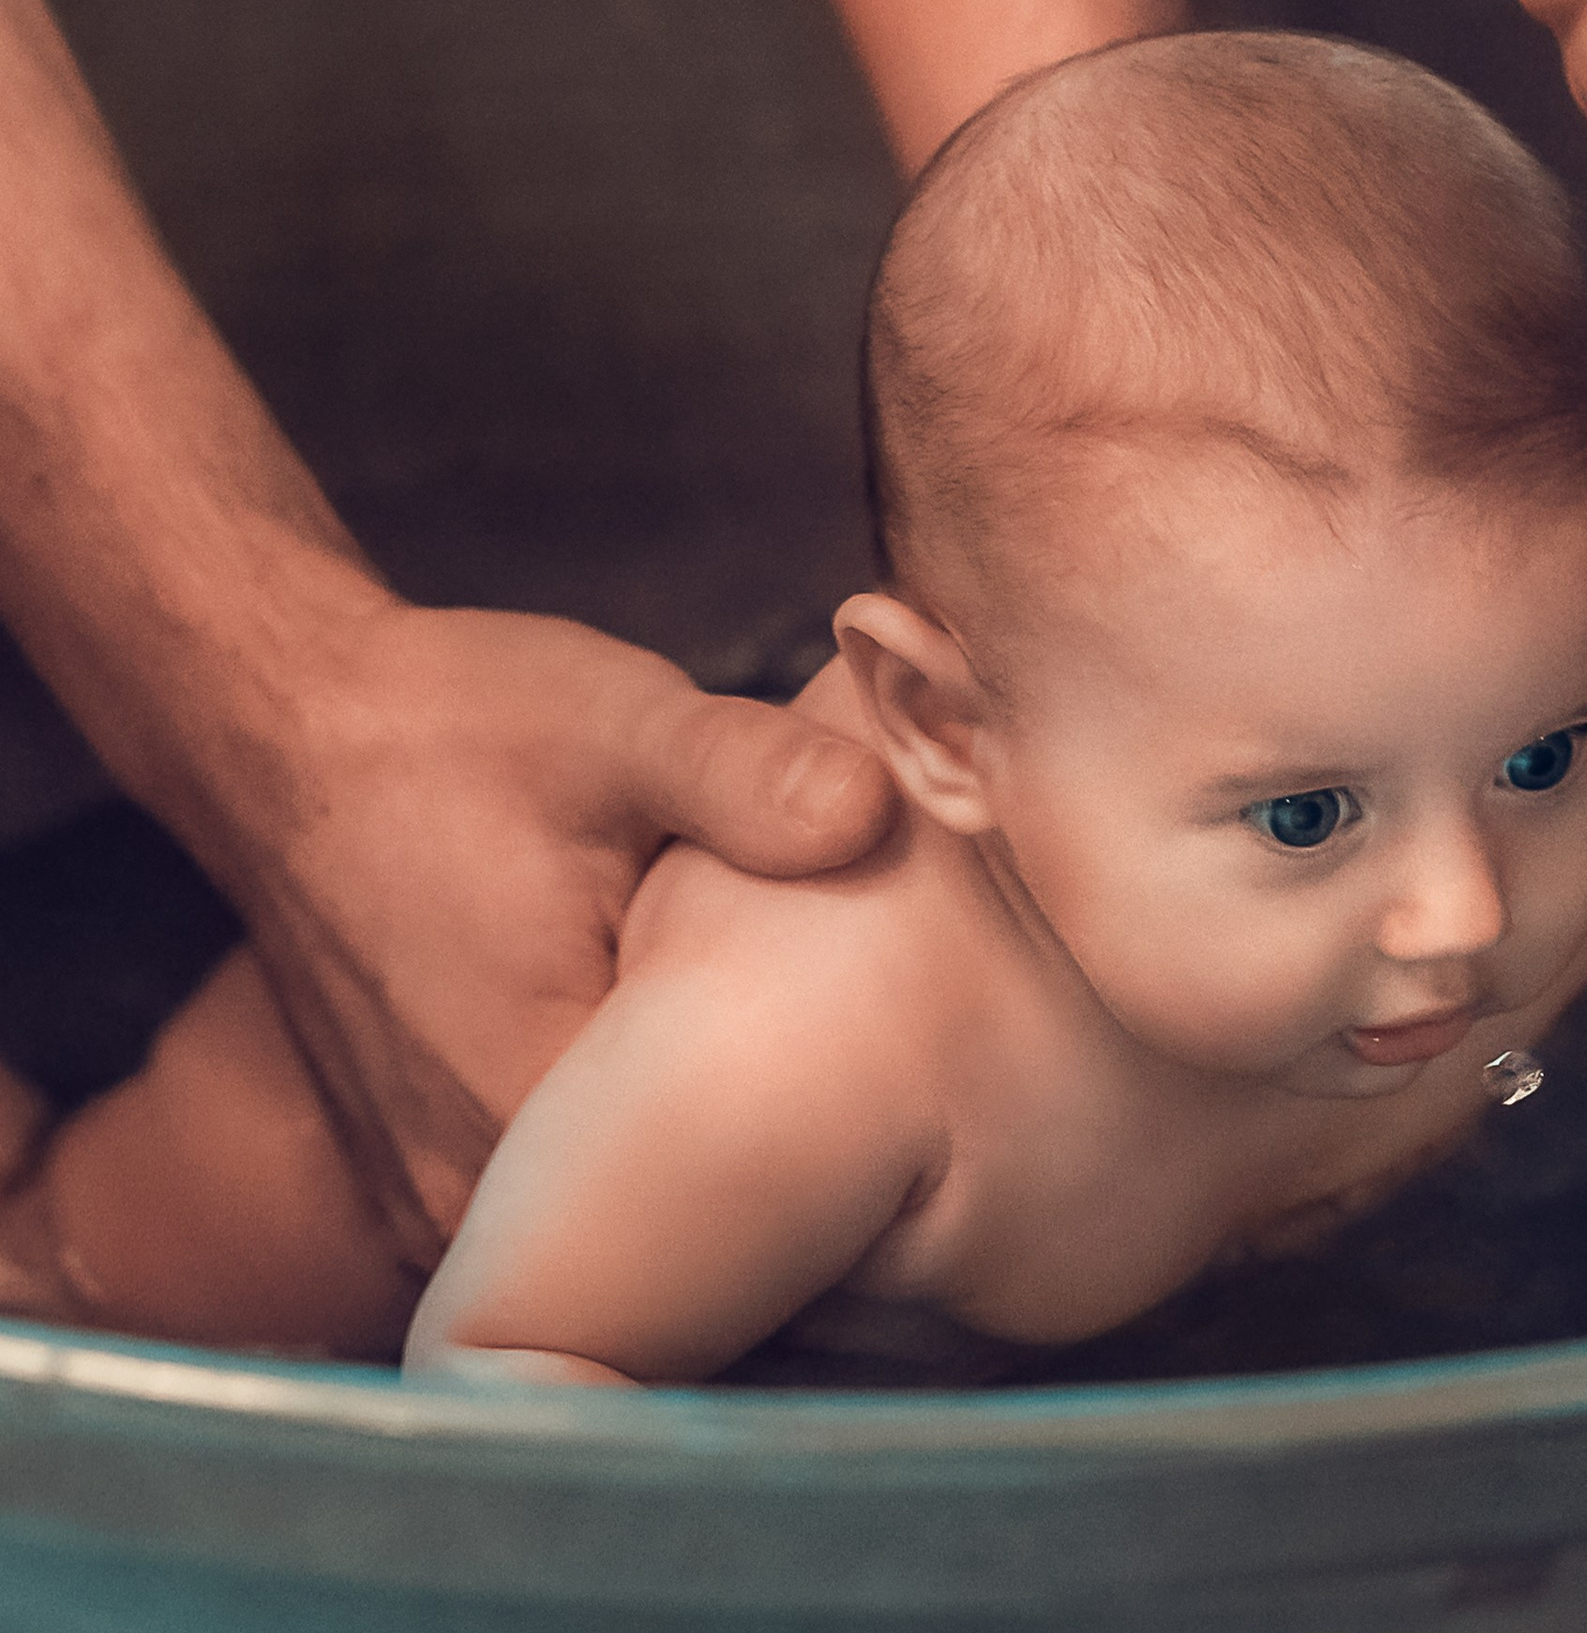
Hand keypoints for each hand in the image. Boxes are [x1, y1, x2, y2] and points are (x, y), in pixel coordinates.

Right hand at [217, 591, 891, 1265]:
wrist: (290, 729)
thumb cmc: (453, 725)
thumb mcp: (622, 726)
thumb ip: (750, 776)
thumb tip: (875, 811)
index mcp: (521, 1100)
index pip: (716, 1222)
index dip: (833, 1170)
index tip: (910, 1113)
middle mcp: (460, 1190)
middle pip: (666, 1244)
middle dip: (776, 1175)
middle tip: (884, 1097)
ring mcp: (428, 1192)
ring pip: (611, 1229)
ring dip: (696, 1164)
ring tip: (798, 1082)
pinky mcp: (417, 1168)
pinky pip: (554, 1201)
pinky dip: (627, 1148)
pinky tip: (689, 1070)